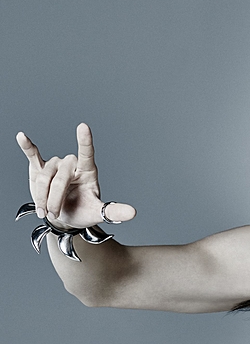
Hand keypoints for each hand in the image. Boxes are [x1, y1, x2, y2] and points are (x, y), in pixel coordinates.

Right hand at [17, 123, 135, 227]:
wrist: (64, 217)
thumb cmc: (83, 211)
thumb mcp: (99, 213)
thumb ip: (114, 212)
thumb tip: (133, 213)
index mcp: (88, 171)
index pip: (87, 153)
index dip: (84, 141)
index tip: (83, 127)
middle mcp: (72, 165)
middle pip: (59, 179)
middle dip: (55, 200)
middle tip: (55, 213)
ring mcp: (55, 165)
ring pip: (43, 178)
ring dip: (41, 198)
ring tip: (46, 210)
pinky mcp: (39, 168)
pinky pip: (32, 155)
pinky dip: (26, 146)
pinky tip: (21, 136)